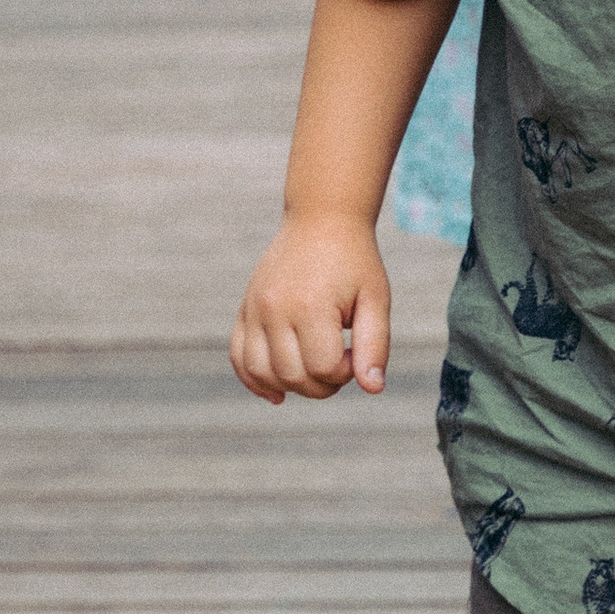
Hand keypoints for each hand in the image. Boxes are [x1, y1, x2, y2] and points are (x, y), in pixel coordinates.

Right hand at [231, 213, 390, 403]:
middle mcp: (275, 309)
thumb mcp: (376, 300)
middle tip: (341, 361)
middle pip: (293, 377)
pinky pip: (238, 357)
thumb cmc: (355, 262)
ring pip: (262, 373)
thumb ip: (375, 345)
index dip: (346, 372)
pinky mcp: (245, 309)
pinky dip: (254, 380)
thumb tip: (372, 388)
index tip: (357, 351)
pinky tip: (277, 393)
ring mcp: (254, 309)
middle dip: (323, 384)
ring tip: (315, 370)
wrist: (321, 220)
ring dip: (292, 386)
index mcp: (311, 306)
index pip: (324, 369)